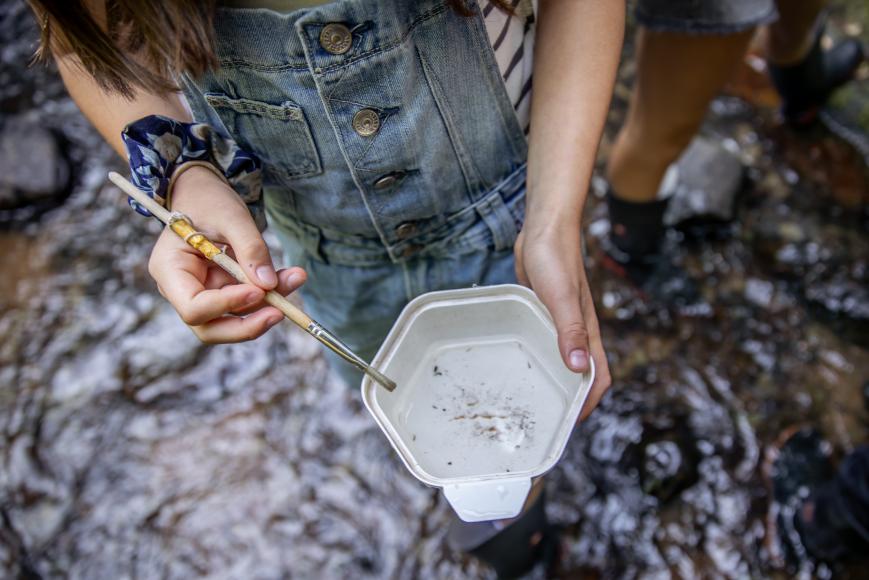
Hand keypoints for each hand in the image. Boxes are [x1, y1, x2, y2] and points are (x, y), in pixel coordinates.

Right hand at [148, 166, 305, 342]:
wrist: (204, 193)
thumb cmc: (209, 200)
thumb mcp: (231, 216)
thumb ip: (250, 249)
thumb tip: (269, 285)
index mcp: (169, 270)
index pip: (193, 308)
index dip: (226, 305)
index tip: (258, 290)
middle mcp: (181, 289)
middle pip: (210, 328)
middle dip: (247, 325)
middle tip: (281, 312)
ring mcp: (201, 293)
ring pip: (234, 318)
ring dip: (267, 305)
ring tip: (296, 277)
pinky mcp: (222, 291)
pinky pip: (247, 303)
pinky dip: (270, 294)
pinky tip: (290, 277)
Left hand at [514, 223, 611, 420]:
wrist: (544, 228)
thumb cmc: (554, 258)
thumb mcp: (561, 297)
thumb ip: (570, 330)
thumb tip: (579, 368)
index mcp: (587, 330)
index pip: (598, 375)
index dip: (589, 402)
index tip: (572, 422)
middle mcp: (576, 329)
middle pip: (580, 372)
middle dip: (570, 397)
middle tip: (546, 417)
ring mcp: (560, 320)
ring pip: (560, 357)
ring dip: (553, 377)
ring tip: (530, 397)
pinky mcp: (544, 310)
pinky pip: (544, 340)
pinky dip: (538, 355)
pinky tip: (519, 360)